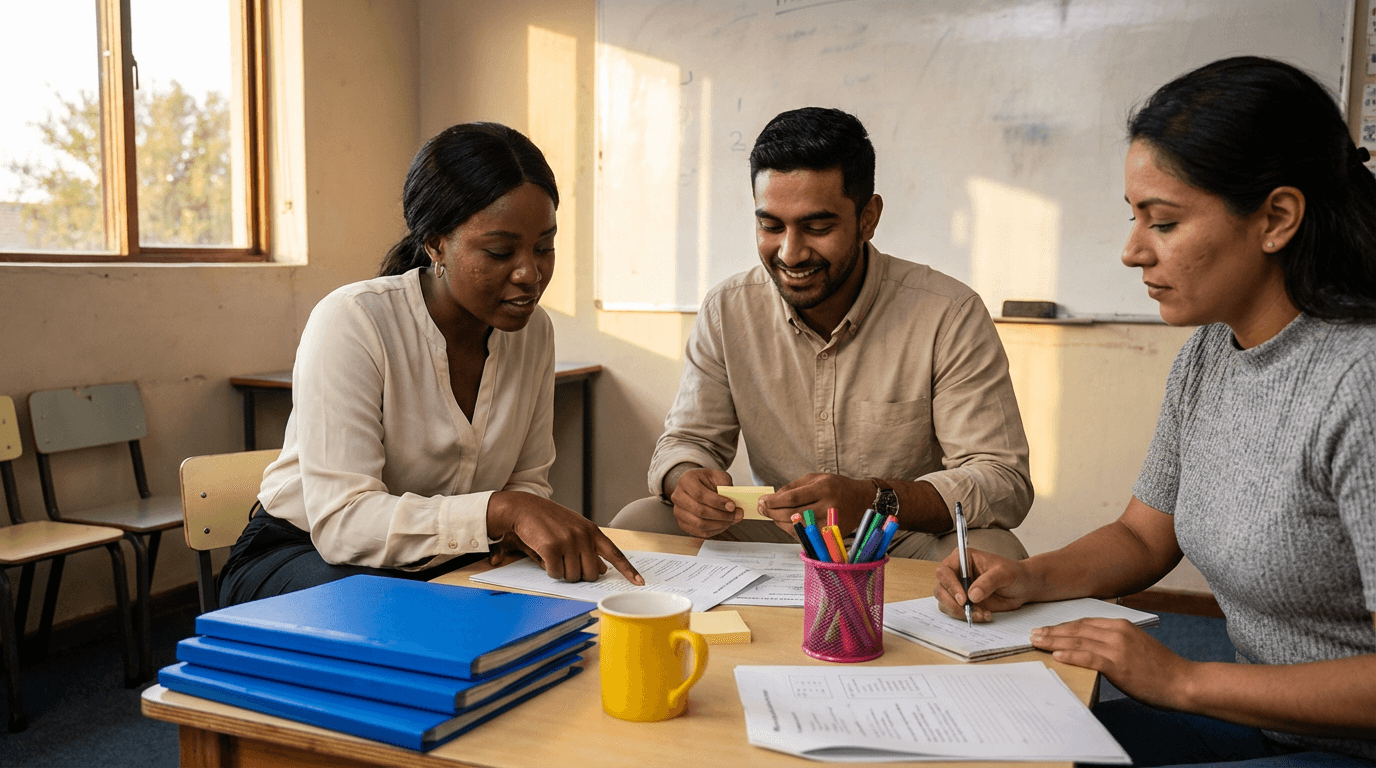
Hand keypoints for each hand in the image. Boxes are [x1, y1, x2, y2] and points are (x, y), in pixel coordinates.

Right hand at [487, 492, 642, 584]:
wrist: (524, 508)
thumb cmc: (548, 520)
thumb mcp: (573, 530)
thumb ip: (588, 548)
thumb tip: (601, 570)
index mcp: (592, 531)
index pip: (615, 553)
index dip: (628, 570)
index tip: (640, 583)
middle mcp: (584, 536)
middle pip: (590, 574)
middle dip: (578, 574)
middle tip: (565, 563)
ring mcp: (569, 541)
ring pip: (572, 576)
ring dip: (561, 572)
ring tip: (552, 554)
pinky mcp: (552, 548)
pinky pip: (556, 573)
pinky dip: (549, 570)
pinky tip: (544, 555)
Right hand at [670, 467, 740, 537]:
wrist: (697, 485)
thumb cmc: (707, 481)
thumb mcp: (718, 476)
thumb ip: (726, 487)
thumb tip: (732, 506)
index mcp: (686, 480)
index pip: (700, 494)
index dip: (717, 502)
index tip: (732, 506)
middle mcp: (678, 496)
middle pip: (699, 511)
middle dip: (720, 515)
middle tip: (735, 515)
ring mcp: (678, 511)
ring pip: (699, 524)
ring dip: (718, 524)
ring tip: (730, 520)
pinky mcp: (682, 523)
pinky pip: (698, 532)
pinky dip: (713, 531)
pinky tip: (722, 525)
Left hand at [760, 473, 870, 532]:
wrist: (861, 500)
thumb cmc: (837, 487)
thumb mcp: (816, 478)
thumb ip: (793, 487)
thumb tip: (773, 498)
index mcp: (823, 488)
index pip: (793, 497)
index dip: (774, 501)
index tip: (763, 501)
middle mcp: (828, 506)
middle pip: (792, 514)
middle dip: (772, 512)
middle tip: (762, 509)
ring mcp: (830, 522)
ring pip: (797, 527)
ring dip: (779, 522)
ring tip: (772, 515)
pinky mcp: (831, 534)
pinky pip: (805, 535)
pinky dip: (791, 529)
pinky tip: (785, 522)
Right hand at [933, 547, 1035, 621]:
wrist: (1023, 587)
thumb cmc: (1014, 574)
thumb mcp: (1004, 573)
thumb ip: (988, 582)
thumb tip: (972, 595)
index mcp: (962, 559)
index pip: (945, 571)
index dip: (950, 586)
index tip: (963, 599)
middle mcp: (957, 573)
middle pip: (940, 589)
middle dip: (952, 603)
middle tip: (969, 611)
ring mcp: (959, 589)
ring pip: (945, 602)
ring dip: (959, 612)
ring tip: (980, 614)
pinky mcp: (964, 602)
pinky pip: (956, 612)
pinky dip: (967, 617)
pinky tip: (984, 615)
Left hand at [1031, 618, 1193, 710]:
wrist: (1183, 682)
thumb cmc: (1161, 668)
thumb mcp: (1136, 646)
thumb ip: (1115, 642)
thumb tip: (1092, 647)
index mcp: (1121, 625)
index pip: (1084, 622)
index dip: (1063, 626)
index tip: (1047, 629)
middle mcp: (1117, 632)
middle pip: (1077, 629)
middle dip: (1053, 631)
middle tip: (1033, 633)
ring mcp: (1117, 648)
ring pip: (1078, 641)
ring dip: (1054, 641)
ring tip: (1036, 642)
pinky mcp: (1118, 665)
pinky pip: (1088, 657)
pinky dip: (1070, 655)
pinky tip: (1056, 655)